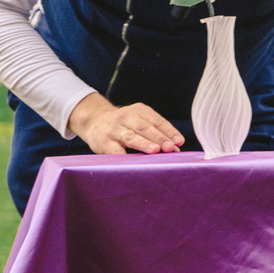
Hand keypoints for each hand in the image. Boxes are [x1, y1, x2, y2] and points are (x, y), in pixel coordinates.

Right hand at [68, 93, 183, 154]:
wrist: (94, 120)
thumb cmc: (125, 124)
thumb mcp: (140, 121)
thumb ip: (156, 132)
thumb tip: (176, 147)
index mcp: (139, 111)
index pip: (157, 121)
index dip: (169, 131)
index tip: (179, 141)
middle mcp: (126, 117)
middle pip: (144, 127)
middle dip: (159, 138)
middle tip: (170, 147)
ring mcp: (114, 129)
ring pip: (131, 136)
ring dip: (144, 144)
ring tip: (155, 150)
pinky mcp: (103, 142)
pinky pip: (114, 149)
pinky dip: (124, 155)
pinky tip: (133, 161)